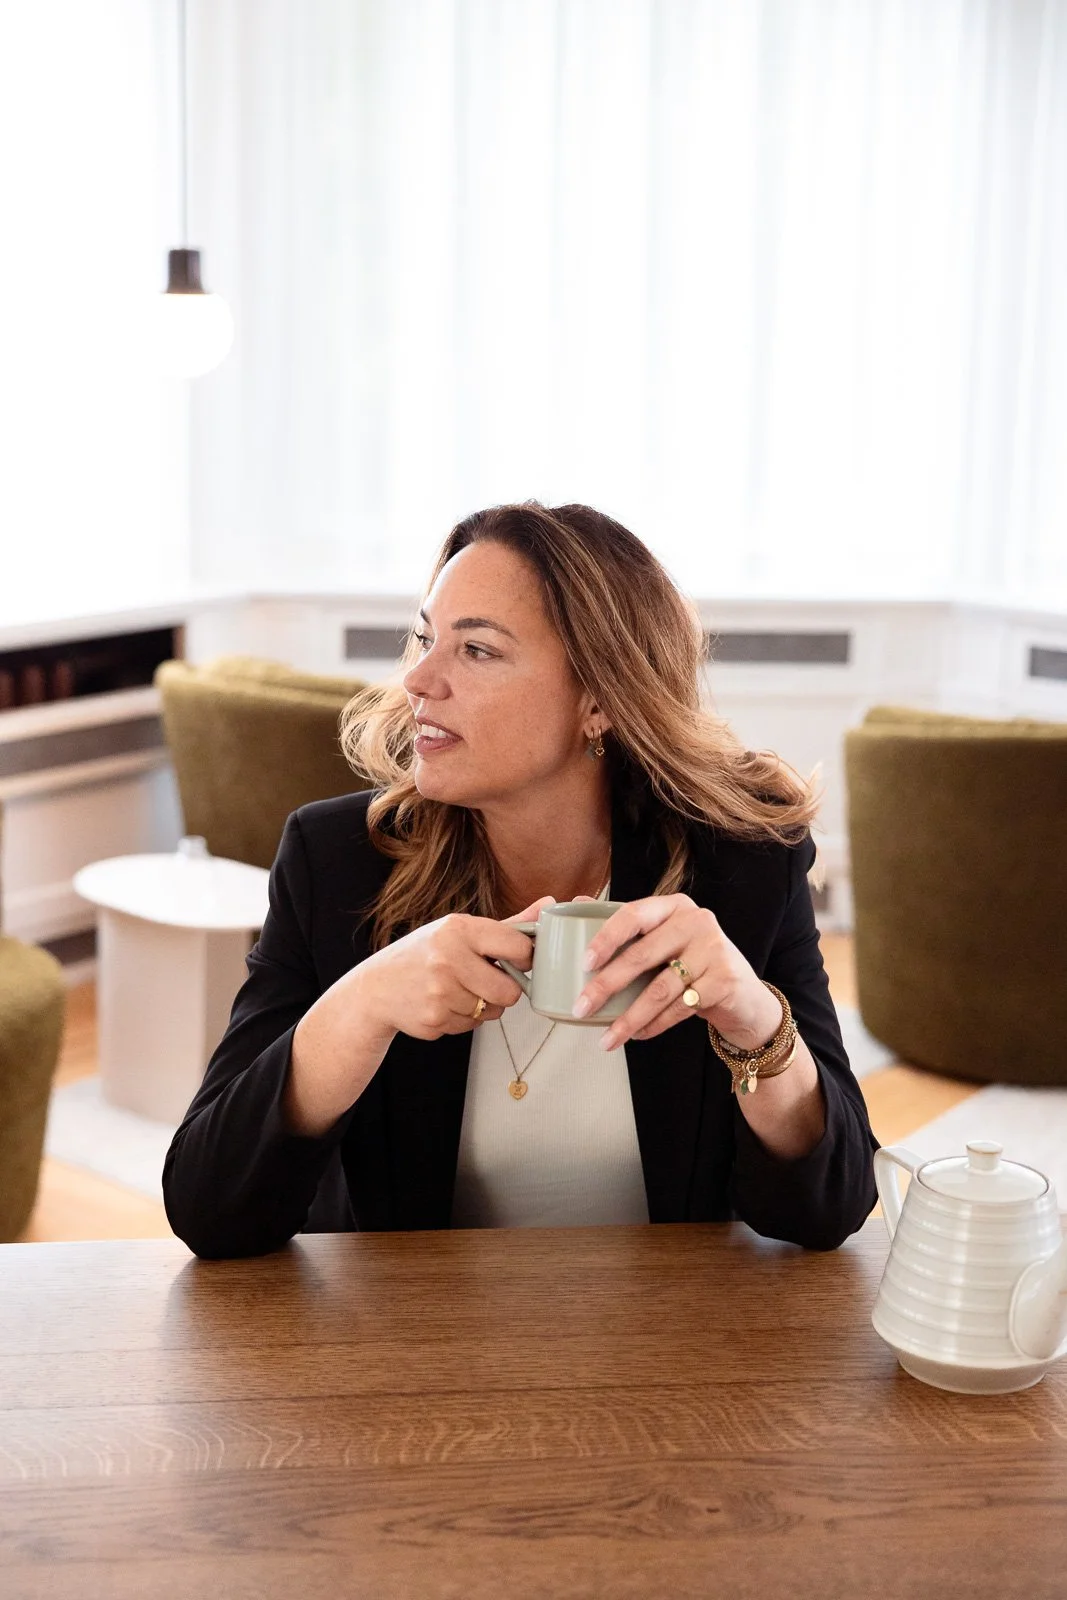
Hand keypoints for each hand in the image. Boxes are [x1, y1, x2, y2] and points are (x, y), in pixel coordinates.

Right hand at [356, 896, 555, 1041]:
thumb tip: (552, 902)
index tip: (516, 958)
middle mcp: (448, 959)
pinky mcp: (434, 1020)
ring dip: (482, 1005)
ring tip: (458, 990)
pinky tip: (445, 1003)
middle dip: (504, 990)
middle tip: (485, 980)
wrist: (378, 987)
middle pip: (510, 991)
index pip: (517, 946)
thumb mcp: (461, 930)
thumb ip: (510, 923)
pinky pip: (472, 1026)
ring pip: (492, 1011)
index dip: (524, 957)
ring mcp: (440, 993)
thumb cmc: (426, 953)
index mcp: (458, 930)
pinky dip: (465, 1018)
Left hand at [571, 894, 782, 1052]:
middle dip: (607, 985)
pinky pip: (679, 1007)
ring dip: (629, 1017)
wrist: (744, 996)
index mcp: (674, 906)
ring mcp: (714, 950)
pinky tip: (637, 1034)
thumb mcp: (665, 938)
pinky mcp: (724, 981)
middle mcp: (697, 921)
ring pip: (659, 989)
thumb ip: (629, 925)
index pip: (634, 914)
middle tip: (583, 1007)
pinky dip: (654, 1024)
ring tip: (607, 1038)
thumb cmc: (694, 963)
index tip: (584, 963)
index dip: (606, 938)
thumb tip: (578, 905)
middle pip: (642, 955)